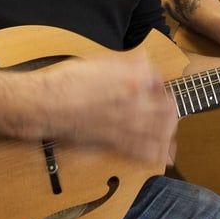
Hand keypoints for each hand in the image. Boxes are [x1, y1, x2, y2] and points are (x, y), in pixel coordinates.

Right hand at [38, 49, 177, 164]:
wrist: (48, 105)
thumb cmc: (70, 81)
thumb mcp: (102, 62)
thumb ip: (128, 64)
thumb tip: (144, 61)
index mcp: (135, 81)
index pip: (160, 84)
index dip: (160, 85)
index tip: (156, 86)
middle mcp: (136, 105)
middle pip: (168, 111)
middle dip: (171, 110)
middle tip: (169, 109)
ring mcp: (127, 127)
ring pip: (161, 134)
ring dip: (169, 132)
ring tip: (170, 132)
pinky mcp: (116, 144)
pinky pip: (143, 152)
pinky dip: (157, 154)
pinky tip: (165, 157)